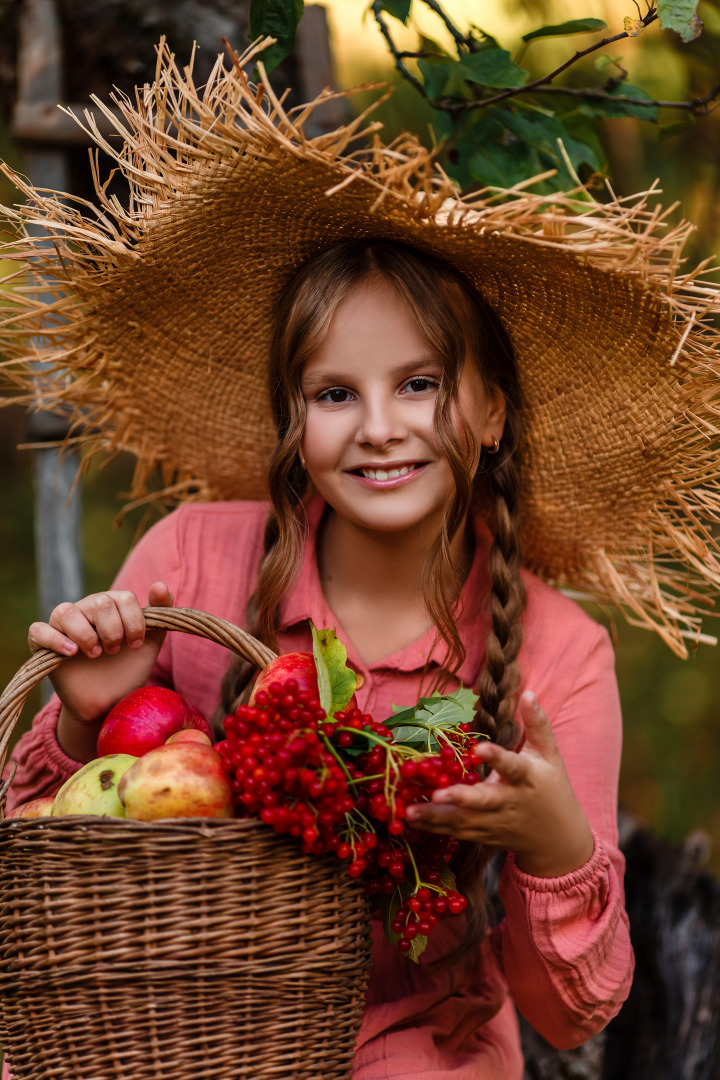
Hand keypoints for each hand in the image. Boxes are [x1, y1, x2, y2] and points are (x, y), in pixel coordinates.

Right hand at [28, 581, 173, 760]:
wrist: (108, 702)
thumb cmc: (127, 669)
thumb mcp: (149, 644)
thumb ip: (160, 614)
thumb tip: (160, 584)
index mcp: (111, 606)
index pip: (123, 597)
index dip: (133, 622)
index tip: (136, 645)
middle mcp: (85, 609)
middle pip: (99, 602)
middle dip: (113, 630)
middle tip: (114, 651)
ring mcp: (62, 626)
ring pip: (66, 611)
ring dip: (86, 634)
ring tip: (95, 654)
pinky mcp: (43, 645)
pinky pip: (38, 630)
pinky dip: (54, 639)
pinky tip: (71, 653)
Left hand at [405, 690, 594, 877]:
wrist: (559, 839)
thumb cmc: (552, 788)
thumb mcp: (549, 755)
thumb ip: (537, 724)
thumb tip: (527, 691)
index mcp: (526, 779)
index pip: (512, 766)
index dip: (496, 757)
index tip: (479, 748)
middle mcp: (508, 802)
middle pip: (483, 801)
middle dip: (460, 798)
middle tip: (436, 793)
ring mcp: (494, 822)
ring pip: (464, 821)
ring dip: (435, 817)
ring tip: (408, 811)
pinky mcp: (483, 836)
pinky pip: (456, 832)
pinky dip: (433, 828)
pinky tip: (409, 820)